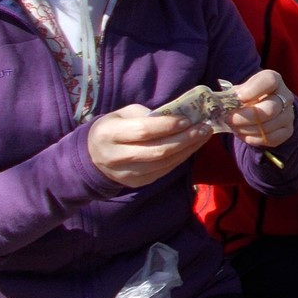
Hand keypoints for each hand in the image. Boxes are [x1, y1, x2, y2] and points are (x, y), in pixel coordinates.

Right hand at [89, 104, 213, 187]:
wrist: (93, 156)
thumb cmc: (114, 128)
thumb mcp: (124, 114)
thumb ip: (148, 115)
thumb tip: (180, 115)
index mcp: (109, 134)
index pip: (143, 131)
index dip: (167, 126)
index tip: (188, 119)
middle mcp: (115, 156)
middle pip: (157, 150)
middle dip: (185, 139)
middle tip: (204, 128)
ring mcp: (126, 173)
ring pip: (163, 163)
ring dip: (188, 150)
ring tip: (203, 136)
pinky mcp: (136, 183)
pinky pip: (163, 171)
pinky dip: (180, 158)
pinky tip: (191, 147)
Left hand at [217, 69, 295, 148]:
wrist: (263, 108)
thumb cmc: (248, 97)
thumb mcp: (240, 90)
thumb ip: (232, 95)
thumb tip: (219, 104)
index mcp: (274, 80)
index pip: (269, 81)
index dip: (252, 90)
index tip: (237, 98)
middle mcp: (286, 96)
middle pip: (269, 109)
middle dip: (245, 117)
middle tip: (228, 119)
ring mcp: (288, 115)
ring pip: (268, 126)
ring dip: (246, 129)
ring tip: (233, 127)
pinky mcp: (288, 131)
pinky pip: (270, 139)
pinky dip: (253, 139)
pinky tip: (243, 134)